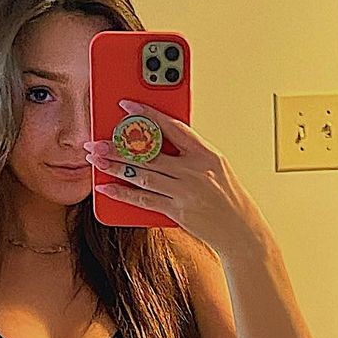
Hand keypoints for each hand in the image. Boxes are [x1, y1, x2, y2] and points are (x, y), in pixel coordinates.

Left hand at [85, 99, 267, 255]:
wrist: (242, 231)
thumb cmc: (228, 197)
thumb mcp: (216, 167)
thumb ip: (190, 153)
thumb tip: (157, 141)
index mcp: (206, 154)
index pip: (172, 127)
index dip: (147, 114)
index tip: (125, 105)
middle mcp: (194, 171)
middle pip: (150, 153)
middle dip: (119, 146)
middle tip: (96, 141)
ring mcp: (185, 191)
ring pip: (142, 174)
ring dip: (115, 166)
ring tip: (96, 159)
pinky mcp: (177, 211)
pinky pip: (143, 200)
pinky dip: (122, 193)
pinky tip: (105, 187)